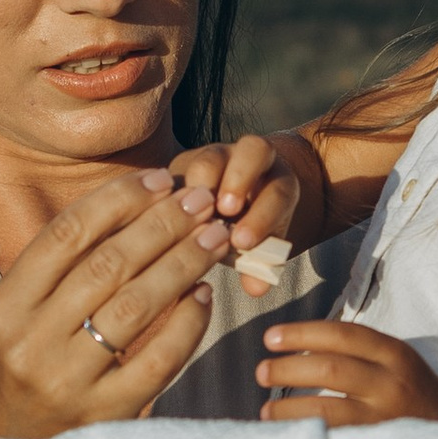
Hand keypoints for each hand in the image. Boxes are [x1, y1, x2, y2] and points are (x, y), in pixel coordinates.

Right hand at [0, 168, 237, 438]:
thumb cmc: (27, 370)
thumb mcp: (20, 319)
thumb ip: (63, 270)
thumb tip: (137, 206)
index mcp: (4, 308)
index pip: (66, 235)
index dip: (118, 200)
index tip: (158, 180)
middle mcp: (30, 342)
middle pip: (107, 264)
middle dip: (162, 225)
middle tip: (200, 202)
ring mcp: (68, 382)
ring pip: (136, 306)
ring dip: (183, 264)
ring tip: (215, 238)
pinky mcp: (106, 415)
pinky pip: (159, 359)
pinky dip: (186, 323)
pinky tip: (204, 296)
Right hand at [168, 134, 304, 288]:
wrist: (234, 204)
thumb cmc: (251, 231)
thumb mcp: (261, 247)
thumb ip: (261, 264)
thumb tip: (256, 288)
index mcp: (278, 181)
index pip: (279, 191)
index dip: (263, 216)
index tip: (244, 242)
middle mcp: (251, 161)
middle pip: (253, 150)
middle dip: (239, 180)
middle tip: (223, 212)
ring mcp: (217, 157)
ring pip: (210, 158)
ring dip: (199, 187)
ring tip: (187, 217)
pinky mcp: (184, 164)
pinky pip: (177, 174)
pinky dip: (169, 196)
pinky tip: (158, 221)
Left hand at [256, 319, 437, 425]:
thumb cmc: (412, 394)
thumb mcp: (395, 363)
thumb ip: (357, 353)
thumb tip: (295, 350)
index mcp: (394, 355)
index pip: (343, 335)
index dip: (302, 334)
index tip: (270, 338)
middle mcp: (392, 384)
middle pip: (331, 368)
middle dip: (288, 369)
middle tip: (262, 373)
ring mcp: (384, 420)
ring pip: (326, 411)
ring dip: (288, 410)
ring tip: (266, 413)